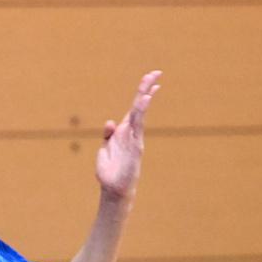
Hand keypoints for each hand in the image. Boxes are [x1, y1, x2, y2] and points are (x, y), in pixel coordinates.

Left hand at [96, 70, 161, 200]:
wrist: (113, 189)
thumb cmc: (110, 170)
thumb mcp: (104, 149)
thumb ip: (107, 134)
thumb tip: (110, 122)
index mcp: (124, 131)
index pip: (135, 108)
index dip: (142, 92)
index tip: (151, 77)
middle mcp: (131, 133)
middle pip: (140, 107)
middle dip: (146, 89)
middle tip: (156, 72)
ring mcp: (135, 139)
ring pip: (140, 115)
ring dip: (144, 100)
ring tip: (151, 84)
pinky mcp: (135, 147)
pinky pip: (138, 129)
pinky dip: (140, 116)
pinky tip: (143, 105)